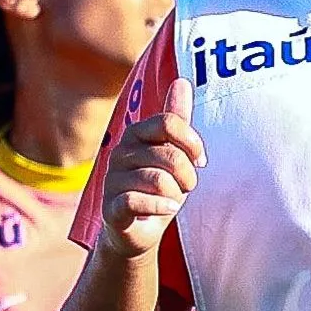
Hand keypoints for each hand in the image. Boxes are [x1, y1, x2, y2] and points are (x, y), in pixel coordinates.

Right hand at [97, 98, 199, 263]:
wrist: (139, 230)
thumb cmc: (158, 188)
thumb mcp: (173, 152)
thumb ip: (177, 120)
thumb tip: (182, 81)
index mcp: (135, 135)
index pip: (168, 122)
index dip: (192, 142)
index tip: (200, 159)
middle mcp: (119, 153)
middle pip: (170, 156)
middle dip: (189, 176)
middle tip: (187, 186)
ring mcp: (112, 181)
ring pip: (159, 181)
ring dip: (176, 195)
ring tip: (172, 200)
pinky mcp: (111, 207)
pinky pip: (137, 201)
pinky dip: (160, 207)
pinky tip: (167, 209)